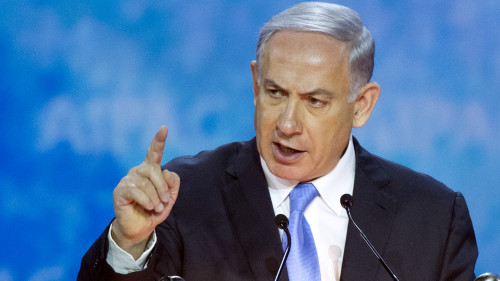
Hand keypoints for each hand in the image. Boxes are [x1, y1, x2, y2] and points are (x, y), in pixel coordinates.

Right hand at [111, 126, 179, 258]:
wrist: (139, 230)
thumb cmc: (153, 212)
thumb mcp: (169, 200)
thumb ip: (173, 186)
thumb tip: (168, 172)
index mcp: (149, 170)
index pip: (154, 153)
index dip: (159, 140)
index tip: (164, 128)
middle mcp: (137, 171)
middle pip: (154, 170)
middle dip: (163, 187)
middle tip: (165, 202)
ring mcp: (127, 180)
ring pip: (146, 182)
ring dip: (155, 198)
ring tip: (156, 208)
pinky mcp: (120, 190)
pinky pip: (137, 190)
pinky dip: (146, 200)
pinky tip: (147, 207)